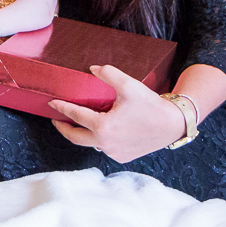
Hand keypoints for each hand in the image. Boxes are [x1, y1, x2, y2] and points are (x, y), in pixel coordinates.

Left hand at [48, 65, 186, 163]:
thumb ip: (108, 74)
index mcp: (104, 127)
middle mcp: (106, 143)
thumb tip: (92, 69)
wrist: (172, 124)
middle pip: (75, 137)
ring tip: (76, 124)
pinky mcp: (122, 157)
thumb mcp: (129, 85)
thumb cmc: (151, 105)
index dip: (62, 108)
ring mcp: (114, 152)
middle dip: (63, 128)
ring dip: (81, 133)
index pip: (76, 116)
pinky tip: (98, 130)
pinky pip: (104, 147)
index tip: (52, 103)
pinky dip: (98, 139)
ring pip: (90, 143)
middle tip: (56, 119)